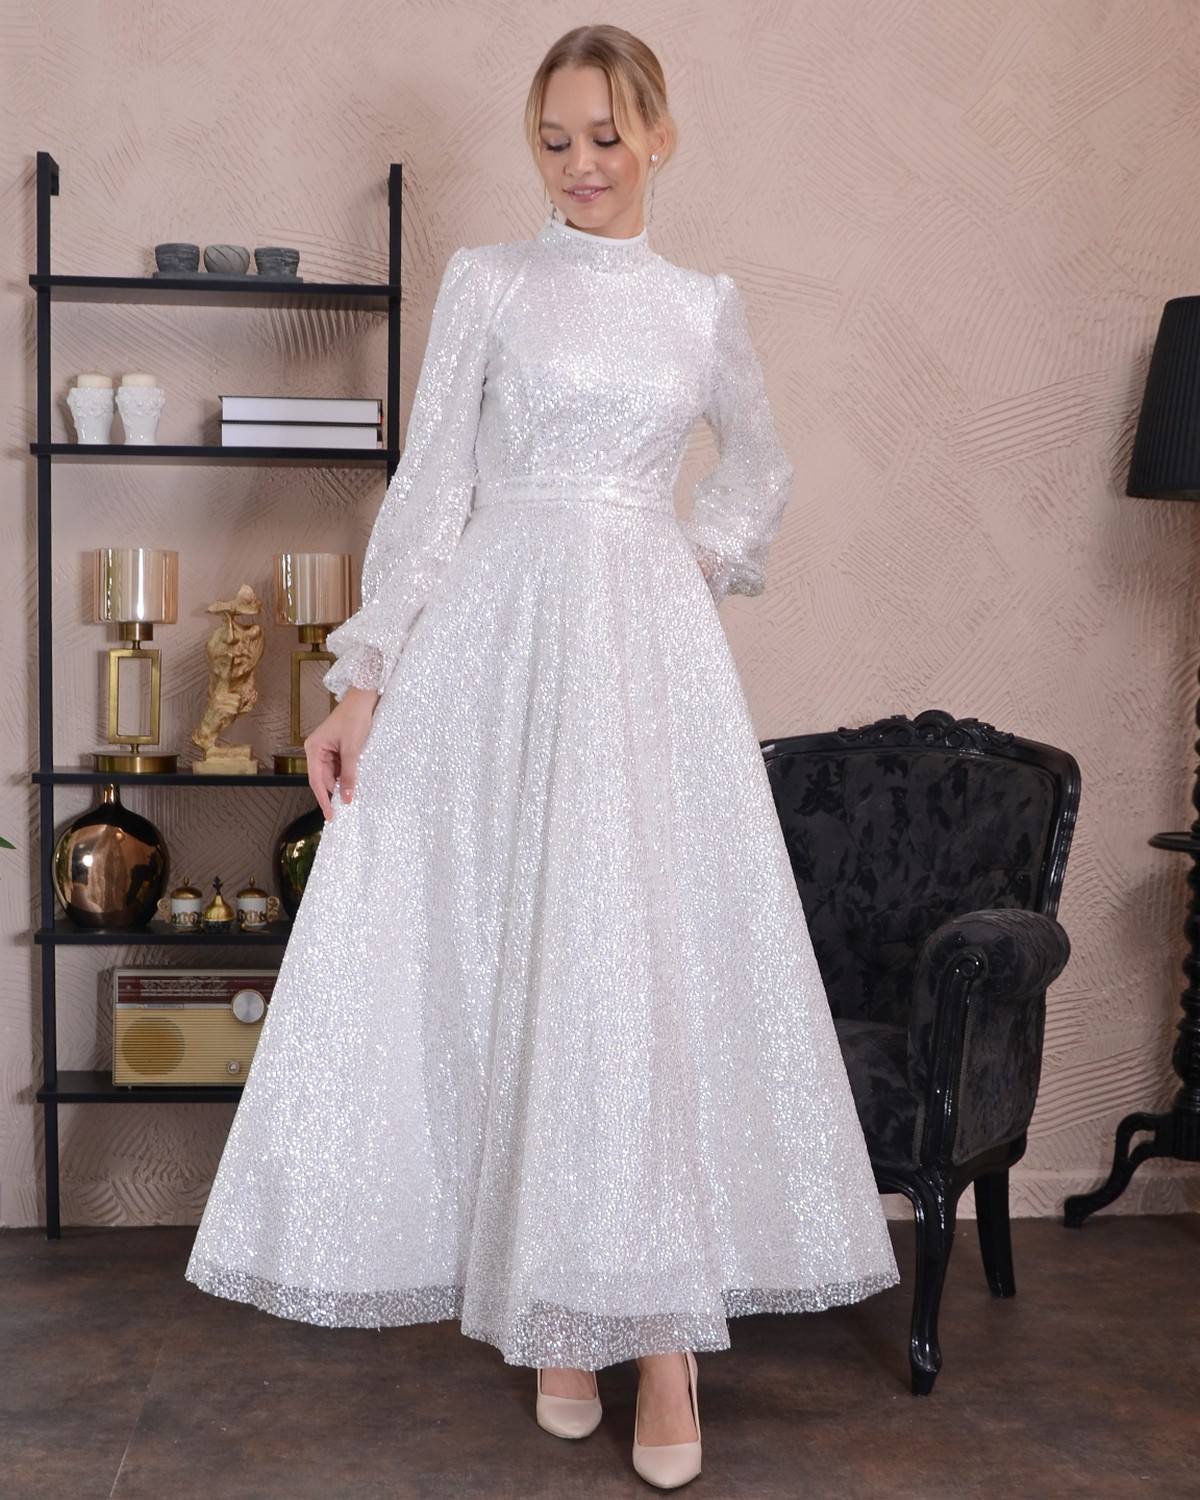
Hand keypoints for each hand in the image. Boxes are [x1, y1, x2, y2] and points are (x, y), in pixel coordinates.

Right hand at [304, 687, 380, 819]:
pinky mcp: (335, 749)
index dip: (323, 800)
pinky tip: (352, 784)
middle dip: (332, 794)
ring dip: (340, 785)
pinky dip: (345, 776)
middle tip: (343, 811)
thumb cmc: (354, 719)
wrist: (363, 700)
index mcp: (314, 749)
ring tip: (350, 798)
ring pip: (331, 774)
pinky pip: (338, 767)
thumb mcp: (353, 750)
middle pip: (322, 779)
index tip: (330, 815)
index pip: (316, 780)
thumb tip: (347, 797)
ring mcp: (326, 750)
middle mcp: (316, 750)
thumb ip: (349, 775)